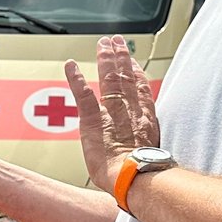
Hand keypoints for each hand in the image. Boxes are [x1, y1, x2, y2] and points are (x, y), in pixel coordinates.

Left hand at [64, 35, 159, 194]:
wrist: (135, 178)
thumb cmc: (142, 177)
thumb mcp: (150, 157)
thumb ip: (144, 146)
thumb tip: (143, 154)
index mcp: (144, 120)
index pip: (140, 90)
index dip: (136, 73)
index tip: (133, 61)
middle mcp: (130, 111)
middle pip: (125, 78)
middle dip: (120, 57)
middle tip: (116, 42)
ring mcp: (112, 114)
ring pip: (109, 80)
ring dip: (105, 60)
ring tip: (103, 44)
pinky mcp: (92, 120)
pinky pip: (83, 94)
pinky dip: (76, 79)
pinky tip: (71, 66)